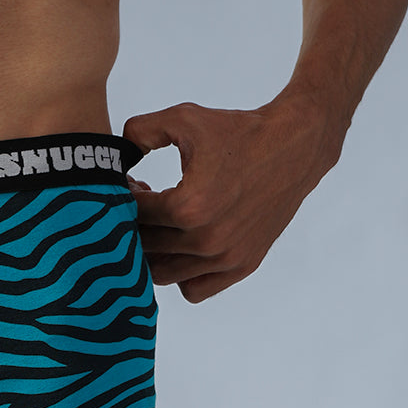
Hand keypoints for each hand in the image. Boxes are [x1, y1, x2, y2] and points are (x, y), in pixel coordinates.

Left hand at [122, 99, 339, 302]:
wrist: (297, 145)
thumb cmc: (238, 130)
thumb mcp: (185, 118)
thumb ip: (138, 132)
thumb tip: (110, 152)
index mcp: (189, 205)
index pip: (133, 215)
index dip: (122, 198)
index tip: (130, 185)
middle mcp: (207, 238)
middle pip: (144, 247)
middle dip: (133, 225)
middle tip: (142, 204)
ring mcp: (226, 257)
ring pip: (162, 274)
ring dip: (152, 252)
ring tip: (161, 225)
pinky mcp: (242, 265)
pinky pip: (193, 290)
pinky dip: (181, 274)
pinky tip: (182, 246)